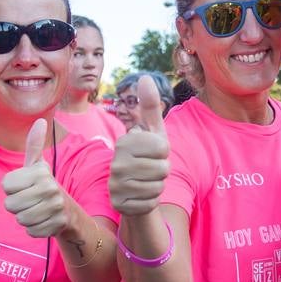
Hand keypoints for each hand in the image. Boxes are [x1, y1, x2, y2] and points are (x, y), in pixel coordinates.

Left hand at [2, 119, 71, 237]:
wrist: (69, 211)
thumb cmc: (45, 186)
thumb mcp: (38, 166)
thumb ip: (34, 145)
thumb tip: (40, 120)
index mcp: (40, 172)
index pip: (6, 186)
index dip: (11, 189)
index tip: (24, 187)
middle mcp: (50, 187)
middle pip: (10, 205)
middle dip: (16, 206)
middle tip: (30, 201)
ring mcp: (56, 207)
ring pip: (20, 219)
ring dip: (24, 218)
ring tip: (36, 210)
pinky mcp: (58, 224)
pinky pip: (31, 231)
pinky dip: (34, 229)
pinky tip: (43, 220)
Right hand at [109, 75, 169, 215]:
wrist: (133, 190)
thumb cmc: (146, 157)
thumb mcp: (152, 132)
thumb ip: (150, 106)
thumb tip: (146, 77)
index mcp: (125, 142)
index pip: (163, 147)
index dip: (164, 152)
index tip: (153, 153)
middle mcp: (116, 162)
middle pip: (163, 169)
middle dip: (162, 171)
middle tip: (150, 169)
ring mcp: (116, 184)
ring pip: (158, 186)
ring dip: (158, 185)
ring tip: (146, 181)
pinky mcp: (119, 204)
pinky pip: (151, 202)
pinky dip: (151, 200)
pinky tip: (141, 194)